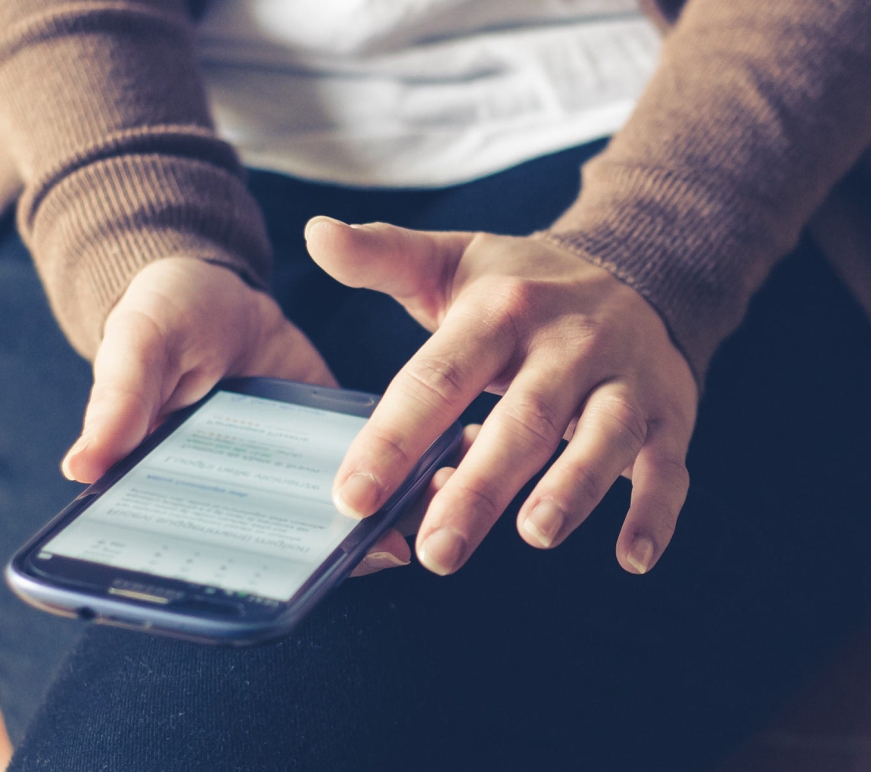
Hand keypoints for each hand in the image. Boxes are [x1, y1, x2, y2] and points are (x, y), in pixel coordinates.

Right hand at [59, 257, 413, 575]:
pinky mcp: (332, 440)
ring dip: (377, 525)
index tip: (283, 588)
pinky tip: (440, 472)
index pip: (203, 549)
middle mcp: (238, 493)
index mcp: (178, 486)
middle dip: (330, 559)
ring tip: (423, 522)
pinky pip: (370, 471)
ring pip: (331, 518)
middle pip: (279, 548)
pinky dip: (402, 478)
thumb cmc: (161, 316)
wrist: (219, 286)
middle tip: (380, 551)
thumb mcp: (138, 343)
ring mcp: (290, 471)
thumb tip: (81, 466)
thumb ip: (119, 399)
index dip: (239, 578)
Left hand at [305, 217, 697, 575]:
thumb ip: (382, 256)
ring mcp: (623, 380)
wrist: (638, 265)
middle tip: (436, 551)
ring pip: (603, 436)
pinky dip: (655, 511)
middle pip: (521, 419)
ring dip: (573, 488)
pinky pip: (668, 466)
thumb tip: (315, 232)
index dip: (393, 438)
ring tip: (534, 534)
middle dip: (479, 488)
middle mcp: (565, 344)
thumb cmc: (523, 284)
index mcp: (500, 312)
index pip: (438, 378)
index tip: (353, 496)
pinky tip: (633, 557)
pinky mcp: (669, 413)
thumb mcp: (451, 262)